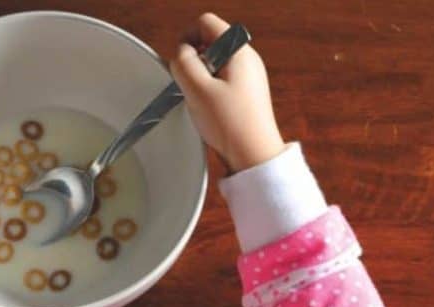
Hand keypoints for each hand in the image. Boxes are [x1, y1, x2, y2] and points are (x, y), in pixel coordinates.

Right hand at [170, 13, 285, 172]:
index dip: (187, 39)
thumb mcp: (197, 90)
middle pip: (209, 43)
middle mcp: (247, 59)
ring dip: (200, 79)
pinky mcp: (245, 93)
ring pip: (213, 64)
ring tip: (202, 102)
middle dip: (193, 62)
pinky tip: (210, 110)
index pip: (206, 23)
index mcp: (238, 51)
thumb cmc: (231, 125)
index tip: (181, 63)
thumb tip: (180, 53)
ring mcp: (248, 76)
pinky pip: (220, 81)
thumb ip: (183, 63)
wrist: (254, 155)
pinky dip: (209, 91)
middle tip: (191, 87)